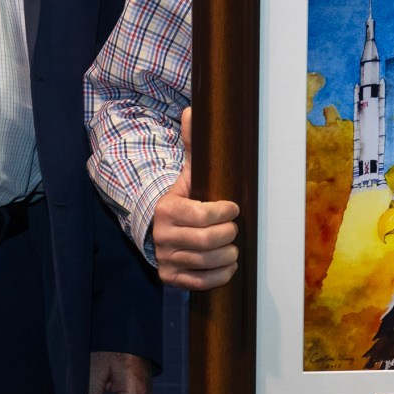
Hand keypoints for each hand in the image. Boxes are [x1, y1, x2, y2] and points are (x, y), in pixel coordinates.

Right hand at [152, 107, 239, 289]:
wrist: (159, 228)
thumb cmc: (184, 199)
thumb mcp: (189, 172)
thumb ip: (194, 145)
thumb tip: (192, 110)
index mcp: (167, 208)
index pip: (202, 215)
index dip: (225, 211)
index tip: (233, 207)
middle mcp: (162, 236)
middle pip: (209, 240)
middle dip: (229, 234)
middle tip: (234, 228)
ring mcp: (165, 259)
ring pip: (208, 262)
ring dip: (228, 255)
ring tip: (232, 247)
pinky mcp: (170, 278)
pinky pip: (201, 283)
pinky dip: (220, 275)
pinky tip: (227, 265)